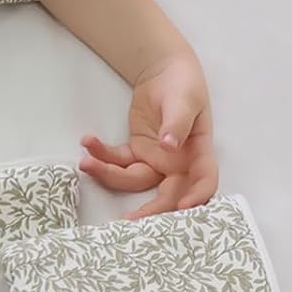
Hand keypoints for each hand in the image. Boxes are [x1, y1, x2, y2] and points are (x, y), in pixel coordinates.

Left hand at [79, 52, 218, 218]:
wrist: (164, 71)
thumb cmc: (183, 85)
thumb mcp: (184, 100)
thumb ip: (177, 123)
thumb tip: (171, 146)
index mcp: (199, 152)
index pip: (204, 181)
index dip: (196, 197)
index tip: (182, 207)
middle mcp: (178, 163)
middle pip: (167, 194)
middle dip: (149, 210)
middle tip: (128, 220)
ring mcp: (155, 160)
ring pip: (134, 180)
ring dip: (109, 175)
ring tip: (86, 163)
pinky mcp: (136, 151)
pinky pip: (118, 161)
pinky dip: (101, 155)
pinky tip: (88, 143)